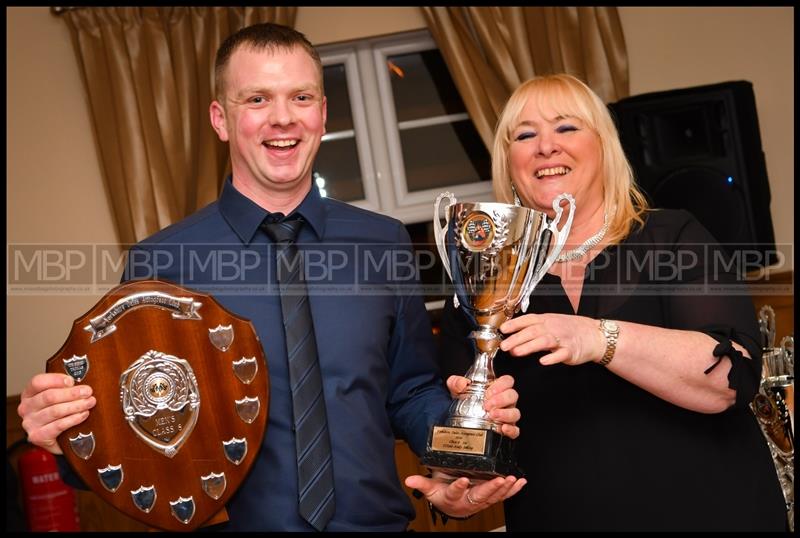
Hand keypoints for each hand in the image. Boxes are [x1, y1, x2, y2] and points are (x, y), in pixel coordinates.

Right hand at [17, 373, 95, 454]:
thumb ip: (64, 388)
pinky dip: (74, 419)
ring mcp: (30, 423)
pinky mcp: (38, 436)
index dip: (55, 379)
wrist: (58, 440)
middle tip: (88, 392)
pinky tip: (83, 414)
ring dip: (76, 406)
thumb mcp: (59, 398)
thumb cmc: (59, 414)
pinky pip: (59, 425)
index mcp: (29, 394)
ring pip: (55, 411)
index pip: (37, 382)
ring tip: (89, 402)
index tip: (72, 381)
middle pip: (49, 396)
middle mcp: (26, 408)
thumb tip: (80, 383)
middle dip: (72, 393)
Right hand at [404, 471, 525, 518]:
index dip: (459, 487)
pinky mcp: (490, 497)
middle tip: (500, 480)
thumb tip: (409, 480)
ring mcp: (481, 500)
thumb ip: (422, 483)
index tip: (462, 480)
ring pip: (494, 495)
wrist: (452, 506)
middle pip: (480, 495)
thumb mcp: (431, 489)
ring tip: (512, 480)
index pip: (455, 492)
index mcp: (453, 497)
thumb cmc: (442, 494)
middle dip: (491, 488)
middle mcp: (469, 500)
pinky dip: (513, 490)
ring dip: (504, 488)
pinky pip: (503, 495)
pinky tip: (520, 482)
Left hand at [446, 375, 519, 438]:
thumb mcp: (456, 389)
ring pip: (515, 413)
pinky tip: (503, 428)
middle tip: (487, 405)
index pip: (507, 381)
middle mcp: (504, 401)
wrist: (457, 420)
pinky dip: (511, 430)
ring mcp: (506, 415)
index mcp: (496, 389)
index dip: (501, 385)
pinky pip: (515, 430)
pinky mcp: (506, 429)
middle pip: (513, 395)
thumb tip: (461, 383)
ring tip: (492, 415)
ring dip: (505, 414)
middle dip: (501, 399)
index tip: (489, 392)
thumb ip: (456, 382)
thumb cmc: (463, 401)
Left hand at [499, 313, 604, 365]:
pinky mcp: (571, 351)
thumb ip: (533, 328)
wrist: (594, 334)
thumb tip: (512, 335)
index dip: (515, 324)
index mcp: (546, 320)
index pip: (528, 319)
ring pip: (544, 341)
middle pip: (533, 331)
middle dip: (517, 338)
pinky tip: (542, 361)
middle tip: (504, 346)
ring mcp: (562, 339)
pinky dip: (551, 358)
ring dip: (529, 347)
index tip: (502, 330)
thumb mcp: (551, 322)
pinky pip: (561, 354)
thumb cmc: (570, 329)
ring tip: (516, 353)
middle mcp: (553, 327)